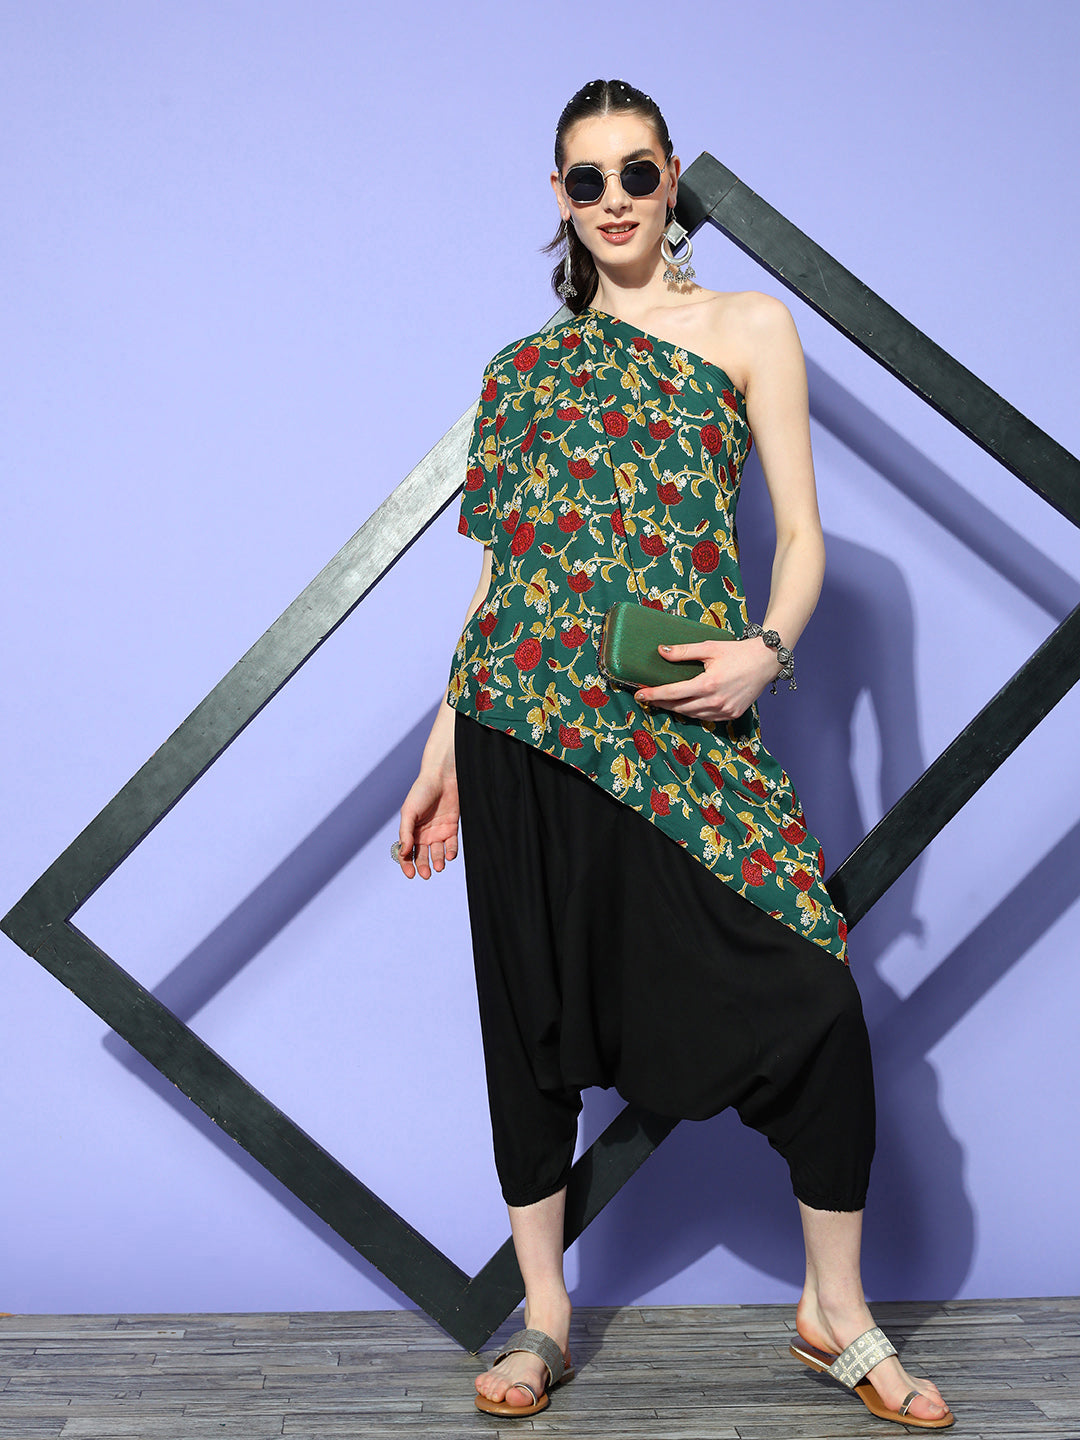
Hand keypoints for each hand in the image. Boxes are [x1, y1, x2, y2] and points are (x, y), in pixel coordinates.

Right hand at [397, 765, 459, 878]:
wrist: (442, 778)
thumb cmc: (421, 792)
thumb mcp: (409, 812)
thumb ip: (406, 833)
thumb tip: (403, 852)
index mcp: (410, 831)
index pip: (406, 852)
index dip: (407, 865)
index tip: (411, 874)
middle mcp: (423, 834)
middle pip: (422, 856)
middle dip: (423, 866)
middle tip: (426, 874)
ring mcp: (438, 832)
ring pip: (437, 853)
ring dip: (438, 862)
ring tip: (439, 867)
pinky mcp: (451, 828)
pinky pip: (451, 845)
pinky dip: (451, 852)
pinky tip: (450, 856)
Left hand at [634, 637, 778, 721]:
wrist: (765, 661)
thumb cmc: (737, 652)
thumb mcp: (709, 647)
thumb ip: (684, 651)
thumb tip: (661, 651)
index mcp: (708, 684)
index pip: (673, 693)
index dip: (654, 694)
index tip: (639, 695)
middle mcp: (715, 701)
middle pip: (679, 707)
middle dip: (661, 703)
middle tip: (647, 698)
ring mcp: (724, 711)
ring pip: (692, 715)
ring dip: (676, 709)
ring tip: (663, 701)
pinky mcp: (732, 715)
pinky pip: (706, 718)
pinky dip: (694, 713)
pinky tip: (686, 705)